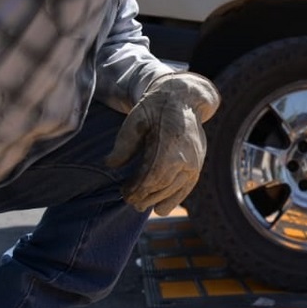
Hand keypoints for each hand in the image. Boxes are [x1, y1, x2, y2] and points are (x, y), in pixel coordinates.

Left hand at [104, 72, 220, 215]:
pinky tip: (160, 206)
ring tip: (140, 204)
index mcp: (169, 144)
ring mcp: (194, 163)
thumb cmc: (155, 109)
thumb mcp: (135, 119)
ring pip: (174, 191)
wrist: (183, 101)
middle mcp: (185, 157)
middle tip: (128, 199)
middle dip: (144, 197)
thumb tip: (109, 164)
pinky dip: (173, 199)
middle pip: (163, 187)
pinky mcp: (197, 167)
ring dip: (156, 200)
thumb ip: (124, 143)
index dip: (138, 189)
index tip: (124, 193)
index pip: (153, 176)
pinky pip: (186, 189)